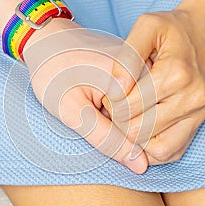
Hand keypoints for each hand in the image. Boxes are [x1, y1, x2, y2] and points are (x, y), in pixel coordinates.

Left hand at [24, 19, 147, 173]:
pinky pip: (151, 105)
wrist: (51, 40)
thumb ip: (106, 138)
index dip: (112, 130)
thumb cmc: (54, 72)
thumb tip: (141, 165)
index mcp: (129, 77)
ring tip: (102, 97)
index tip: (90, 107)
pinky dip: (135, 111)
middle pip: (150, 124)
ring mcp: (149, 68)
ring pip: (153, 116)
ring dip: (130, 118)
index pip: (138, 131)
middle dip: (123, 125)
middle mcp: (147, 70)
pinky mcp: (147, 71)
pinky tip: (113, 99)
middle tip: (95, 101)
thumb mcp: (71, 110)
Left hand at [104, 9, 204, 164]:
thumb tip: (115, 91)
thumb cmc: (174, 28)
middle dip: (119, 122)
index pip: (128, 107)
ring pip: (156, 149)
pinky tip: (143, 133)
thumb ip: (126, 57)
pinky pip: (174, 152)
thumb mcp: (147, 26)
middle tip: (114, 108)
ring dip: (134, 140)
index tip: (109, 93)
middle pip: (138, 130)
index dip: (109, 104)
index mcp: (175, 74)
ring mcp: (199, 112)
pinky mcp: (201, 121)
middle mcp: (191, 97)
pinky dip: (153, 150)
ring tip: (128, 120)